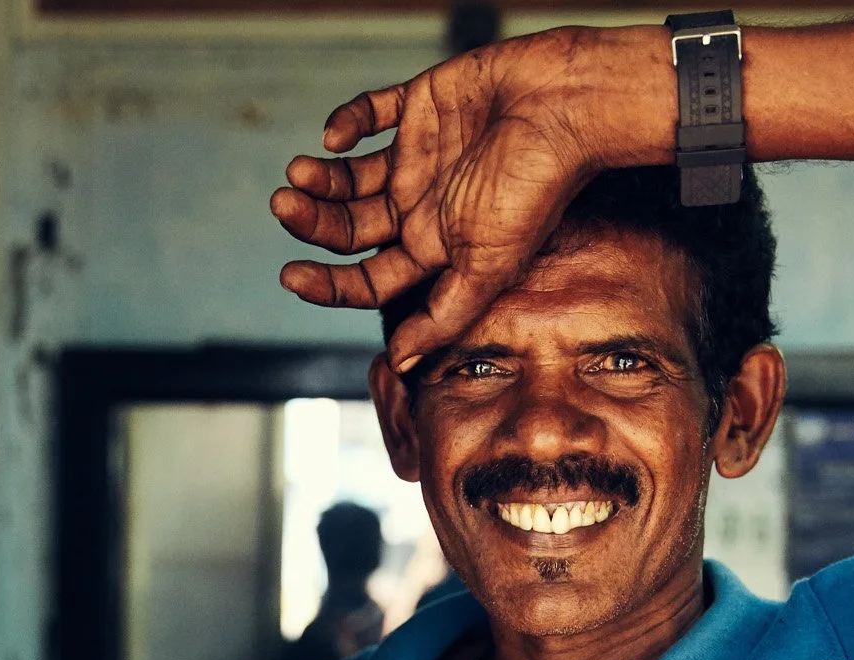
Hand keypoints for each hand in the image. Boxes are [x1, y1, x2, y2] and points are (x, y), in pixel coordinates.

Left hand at [270, 24, 667, 370]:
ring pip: (349, 175)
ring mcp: (419, 156)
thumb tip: (402, 363)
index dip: (327, 283)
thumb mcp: (487, 266)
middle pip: (350, 227)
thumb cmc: (537, 188)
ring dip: (319, 178)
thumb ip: (444, 316)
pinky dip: (347, 122)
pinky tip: (333, 138)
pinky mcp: (423, 104)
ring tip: (300, 174)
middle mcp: (421, 206)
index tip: (290, 276)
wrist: (569, 108)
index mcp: (433, 249)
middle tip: (284, 206)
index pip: (367, 278)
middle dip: (313, 222)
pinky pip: (372, 112)